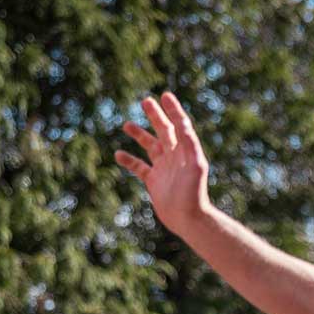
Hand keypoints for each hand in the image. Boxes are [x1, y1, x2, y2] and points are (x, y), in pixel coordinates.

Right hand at [115, 93, 212, 232]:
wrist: (188, 218)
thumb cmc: (194, 193)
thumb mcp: (196, 166)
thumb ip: (190, 144)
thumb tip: (183, 124)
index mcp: (186, 151)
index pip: (179, 125)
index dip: (173, 110)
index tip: (165, 96)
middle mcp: (175, 157)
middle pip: (164, 131)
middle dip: (155, 116)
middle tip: (145, 101)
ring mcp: (164, 169)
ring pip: (150, 146)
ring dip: (139, 135)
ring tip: (126, 124)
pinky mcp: (154, 182)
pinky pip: (139, 167)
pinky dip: (129, 160)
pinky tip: (118, 154)